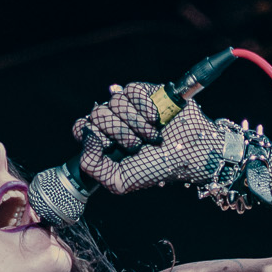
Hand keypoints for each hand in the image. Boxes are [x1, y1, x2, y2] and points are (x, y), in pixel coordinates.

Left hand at [73, 82, 227, 195]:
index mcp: (105, 141)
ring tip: (152, 135)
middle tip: (138, 146)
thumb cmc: (157, 169)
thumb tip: (87, 134)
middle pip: (97, 114)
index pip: (81, 127)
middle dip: (119, 134)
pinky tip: (157, 119)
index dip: (92, 135)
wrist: (190, 154)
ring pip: (114, 101)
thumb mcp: (118, 181)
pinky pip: (131, 90)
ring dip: (136, 124)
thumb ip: (91, 166)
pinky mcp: (145, 92)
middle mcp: (114, 121)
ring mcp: (129, 106)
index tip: (109, 146)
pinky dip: (144, 107)